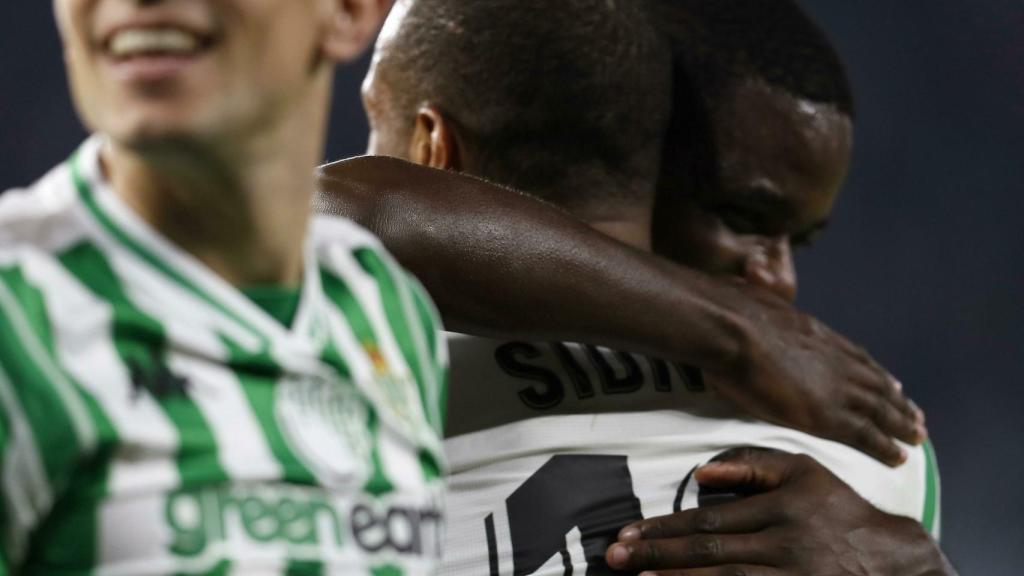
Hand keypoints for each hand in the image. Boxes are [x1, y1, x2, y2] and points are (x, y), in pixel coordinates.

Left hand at [605, 448, 956, 575]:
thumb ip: (753, 465)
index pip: (710, 518)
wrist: (893, 560)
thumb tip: (701, 472)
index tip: (629, 534)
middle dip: (658, 555)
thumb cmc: (839, 510)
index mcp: (780, 508)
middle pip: (709, 551)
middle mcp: (783, 544)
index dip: (666, 528)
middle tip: (616, 559)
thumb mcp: (804, 473)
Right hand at [707, 281, 925, 465]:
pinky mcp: (828, 415)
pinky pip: (866, 435)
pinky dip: (885, 447)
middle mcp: (837, 361)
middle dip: (898, 403)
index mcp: (821, 336)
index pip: (858, 359)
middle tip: (916, 419)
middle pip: (877, 386)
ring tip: (916, 437)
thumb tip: (757, 301)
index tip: (895, 386)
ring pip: (881, 411)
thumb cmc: (734, 316)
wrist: (734, 330)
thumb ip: (769, 313)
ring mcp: (837, 388)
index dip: (878, 374)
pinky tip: (898, 457)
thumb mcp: (762, 304)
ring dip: (901, 425)